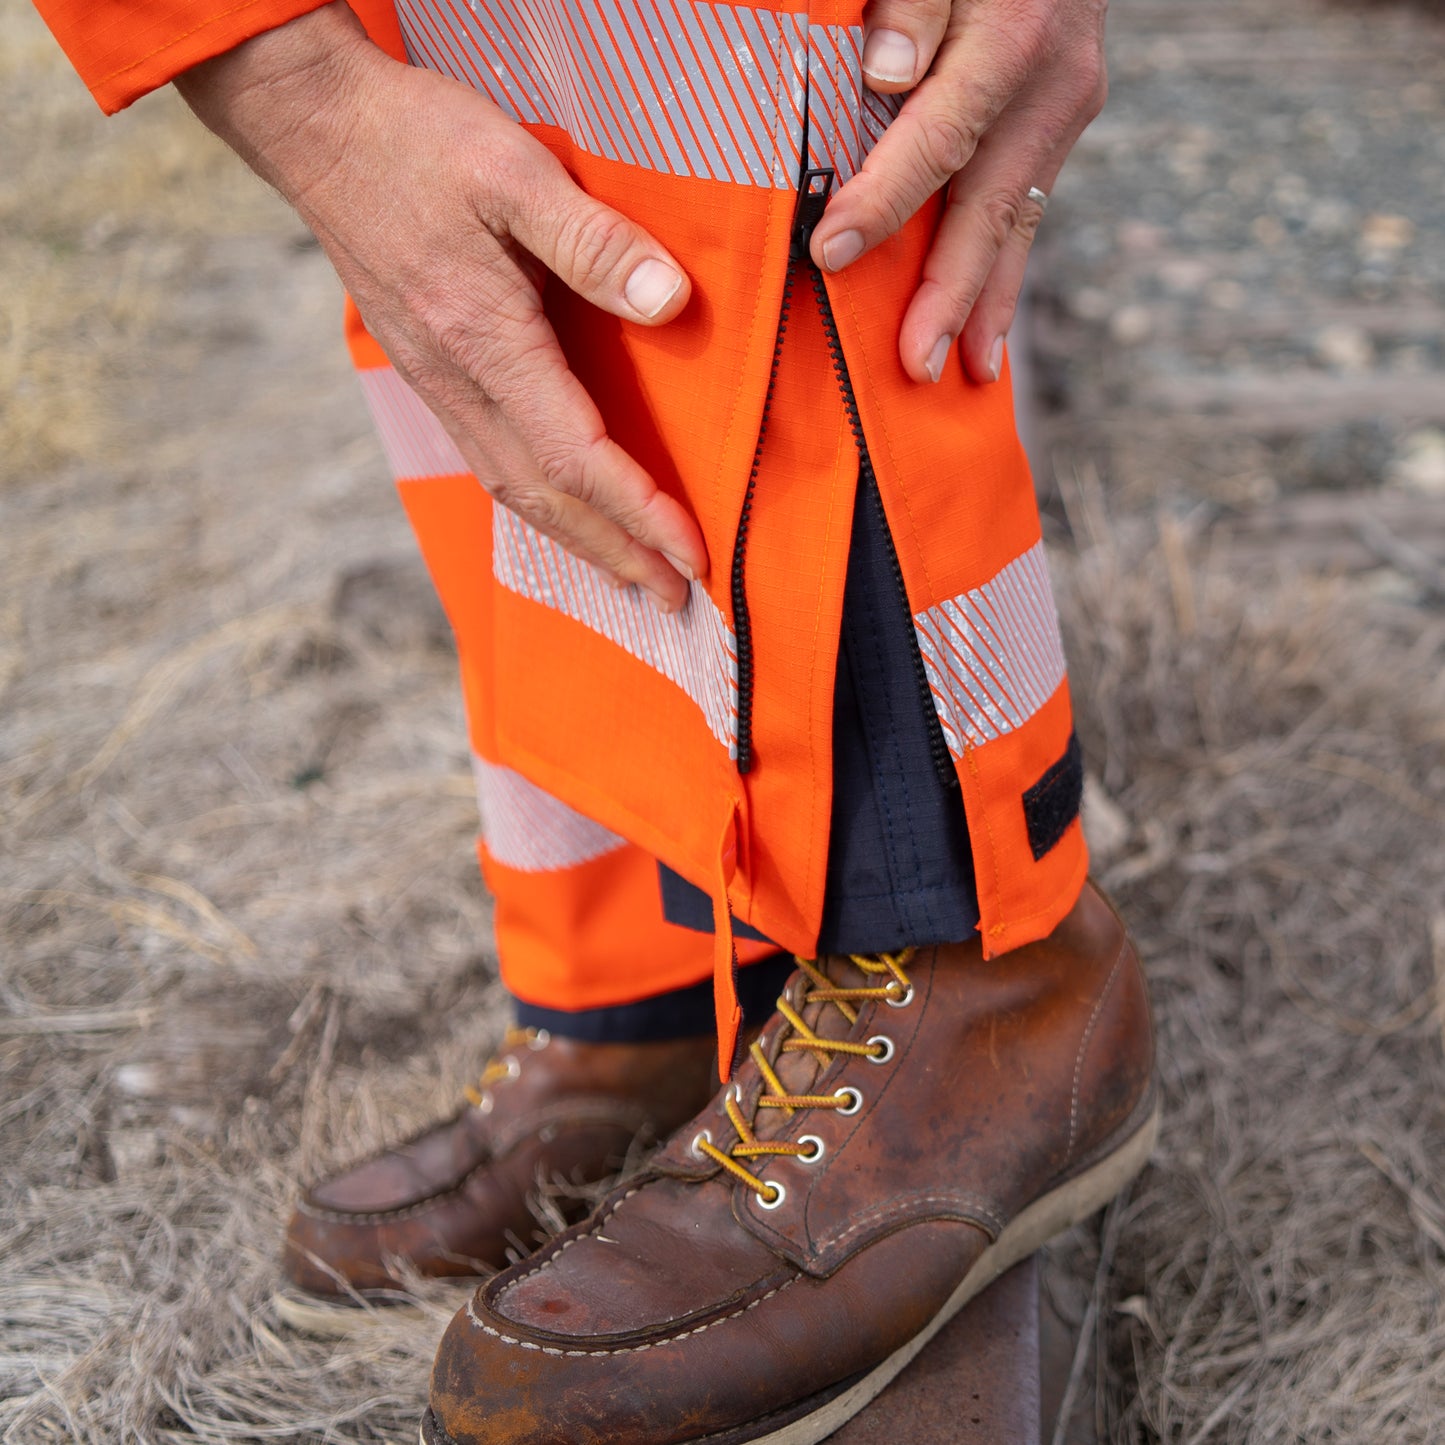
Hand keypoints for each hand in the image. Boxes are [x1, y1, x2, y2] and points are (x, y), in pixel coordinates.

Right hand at [175, 4, 706, 612]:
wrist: (316, 129)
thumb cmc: (417, 141)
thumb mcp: (514, 172)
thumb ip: (595, 241)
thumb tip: (669, 300)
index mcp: (484, 342)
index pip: (577, 457)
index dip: (639, 513)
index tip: (691, 556)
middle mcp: (458, 382)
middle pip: (546, 499)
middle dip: (616, 554)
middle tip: (675, 597)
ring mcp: (439, 384)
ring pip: (515, 491)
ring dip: (579, 543)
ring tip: (632, 575)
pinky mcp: (432, 375)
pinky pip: (493, 465)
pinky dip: (540, 508)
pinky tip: (567, 515)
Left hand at [810, 0, 1107, 385]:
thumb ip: (915, 1)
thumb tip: (885, 73)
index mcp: (1008, 42)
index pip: (937, 140)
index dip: (883, 202)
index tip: (831, 251)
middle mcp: (1046, 88)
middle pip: (987, 210)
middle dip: (949, 296)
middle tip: (917, 366)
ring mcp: (1061, 112)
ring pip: (1014, 224)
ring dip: (986, 304)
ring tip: (967, 376)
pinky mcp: (1059, 124)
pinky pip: (1024, 213)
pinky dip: (1001, 273)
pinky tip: (986, 332)